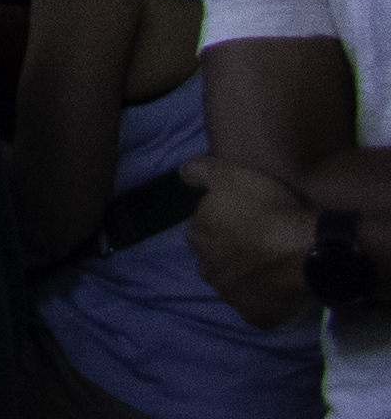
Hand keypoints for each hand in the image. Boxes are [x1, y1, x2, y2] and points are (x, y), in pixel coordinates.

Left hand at [195, 162, 313, 325]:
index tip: (244, 219)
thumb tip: (181, 174)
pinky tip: (278, 289)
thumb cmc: (267, 209)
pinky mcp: (256, 317)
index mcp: (196, 237)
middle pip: (215, 259)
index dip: (222, 223)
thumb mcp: (230, 174)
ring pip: (233, 285)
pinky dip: (265, 301)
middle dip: (230, 252)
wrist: (307, 249)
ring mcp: (231, 296)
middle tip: (259, 243)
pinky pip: (256, 309)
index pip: (201, 229)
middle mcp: (206, 270)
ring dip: (245, 277)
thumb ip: (200, 171)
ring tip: (270, 266)